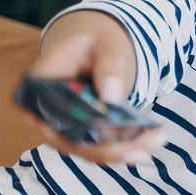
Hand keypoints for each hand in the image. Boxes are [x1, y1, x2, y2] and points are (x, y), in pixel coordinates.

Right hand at [26, 10, 166, 164]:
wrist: (92, 49)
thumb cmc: (93, 44)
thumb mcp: (105, 45)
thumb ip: (108, 65)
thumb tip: (111, 98)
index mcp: (39, 90)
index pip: (53, 120)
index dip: (79, 134)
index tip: (112, 137)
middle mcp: (45, 116)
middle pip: (74, 143)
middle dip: (112, 149)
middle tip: (147, 147)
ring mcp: (63, 129)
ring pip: (91, 150)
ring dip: (125, 150)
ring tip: (157, 139)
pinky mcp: (83, 135)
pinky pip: (102, 146)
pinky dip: (127, 145)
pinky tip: (151, 138)